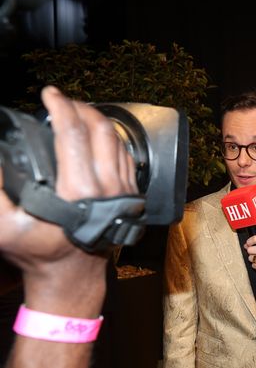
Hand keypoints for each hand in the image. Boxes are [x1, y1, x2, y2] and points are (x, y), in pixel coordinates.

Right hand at [0, 86, 136, 315]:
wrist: (72, 273)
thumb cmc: (39, 250)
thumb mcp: (3, 226)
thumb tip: (2, 158)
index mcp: (78, 190)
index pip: (73, 134)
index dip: (61, 106)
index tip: (50, 94)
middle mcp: (107, 187)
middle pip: (100, 129)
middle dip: (79, 106)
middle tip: (62, 100)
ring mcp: (123, 190)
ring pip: (116, 139)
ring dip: (96, 119)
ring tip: (76, 112)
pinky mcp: (131, 194)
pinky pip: (125, 154)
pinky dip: (111, 137)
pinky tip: (96, 133)